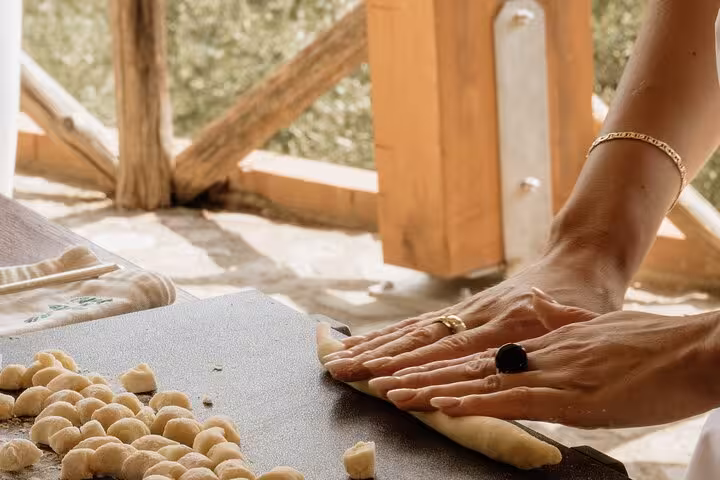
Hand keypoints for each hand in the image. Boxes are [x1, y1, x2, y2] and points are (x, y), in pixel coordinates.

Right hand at [324, 247, 625, 381]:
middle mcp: (479, 314)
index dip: (420, 370)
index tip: (389, 384)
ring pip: (412, 331)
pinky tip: (360, 344)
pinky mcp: (460, 310)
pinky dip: (387, 336)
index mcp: (508, 321)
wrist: (578, 261)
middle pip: (422, 340)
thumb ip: (567, 329)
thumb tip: (552, 343)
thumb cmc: (586, 299)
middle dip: (381, 360)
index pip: (455, 352)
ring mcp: (466, 311)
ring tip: (338, 362)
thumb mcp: (585, 316)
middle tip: (344, 373)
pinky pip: (418, 325)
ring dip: (373, 348)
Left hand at [373, 296, 719, 427]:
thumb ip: (570, 359)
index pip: (481, 354)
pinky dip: (473, 400)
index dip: (439, 362)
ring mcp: (552, 371)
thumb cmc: (658, 350)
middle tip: (375, 377)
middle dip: (418, 371)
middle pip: (467, 362)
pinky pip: (511, 397)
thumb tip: (548, 370)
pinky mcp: (572, 395)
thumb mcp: (601, 349)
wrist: (698, 345)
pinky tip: (441, 403)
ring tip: (389, 392)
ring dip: (431, 386)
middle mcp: (540, 353)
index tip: (403, 367)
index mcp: (546, 344)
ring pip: (478, 378)